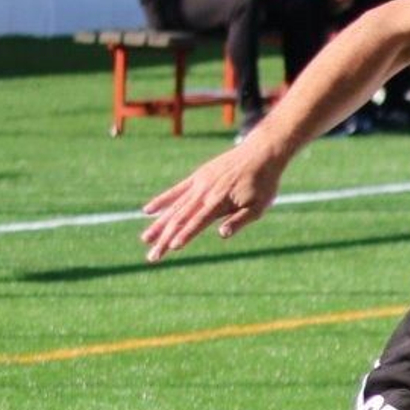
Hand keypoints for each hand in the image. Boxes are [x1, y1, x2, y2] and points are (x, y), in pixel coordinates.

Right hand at [140, 139, 284, 261]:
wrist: (261, 152)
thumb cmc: (264, 183)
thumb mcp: (258, 206)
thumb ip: (239, 221)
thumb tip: (222, 235)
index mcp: (219, 202)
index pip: (197, 222)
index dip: (184, 236)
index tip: (171, 248)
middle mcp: (204, 192)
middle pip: (180, 218)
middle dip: (165, 238)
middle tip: (153, 256)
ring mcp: (199, 183)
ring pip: (174, 207)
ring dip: (159, 224)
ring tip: (145, 239)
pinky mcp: (198, 176)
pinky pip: (176, 191)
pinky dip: (162, 201)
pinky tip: (148, 211)